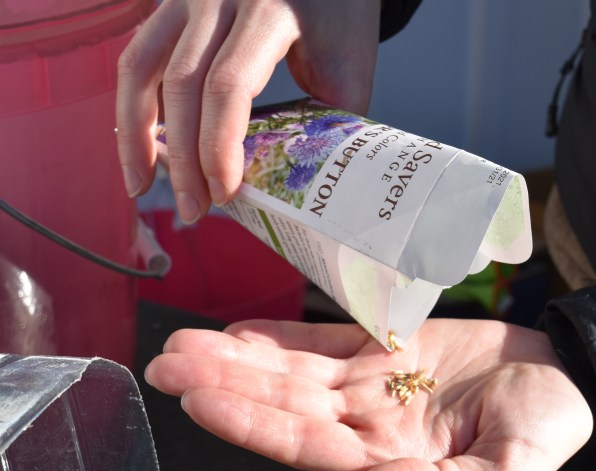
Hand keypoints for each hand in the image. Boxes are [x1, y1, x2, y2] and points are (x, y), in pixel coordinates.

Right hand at [116, 0, 380, 221]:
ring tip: (139, 187)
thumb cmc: (340, 16)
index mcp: (270, 8)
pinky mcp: (172, 4)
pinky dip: (135, 107)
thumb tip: (292, 191)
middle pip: (182, 84)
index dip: (219, 148)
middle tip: (193, 212)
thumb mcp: (348, 67)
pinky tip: (144, 150)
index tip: (225, 194)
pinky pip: (140, 56)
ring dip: (135, 134)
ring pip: (141, 66)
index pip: (228, 85)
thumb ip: (326, 123)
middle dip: (182, 157)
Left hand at [144, 317, 593, 470]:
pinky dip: (277, 336)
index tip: (200, 402)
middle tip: (161, 367)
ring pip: (289, 373)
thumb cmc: (546, 430)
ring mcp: (369, 386)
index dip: (252, 423)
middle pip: (280, 406)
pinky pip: (320, 341)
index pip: (305, 444)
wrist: (570, 378)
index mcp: (389, 458)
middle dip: (221, 387)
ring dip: (233, 361)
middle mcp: (365, 424)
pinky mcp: (382, 348)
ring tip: (178, 346)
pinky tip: (233, 331)